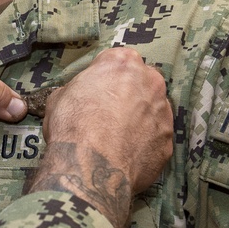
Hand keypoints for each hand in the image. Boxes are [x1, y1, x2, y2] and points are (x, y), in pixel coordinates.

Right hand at [28, 47, 172, 227]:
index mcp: (122, 62)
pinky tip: (126, 154)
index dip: (104, 77)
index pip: (117, 60)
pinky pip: (156, 137)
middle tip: (108, 113)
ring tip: (118, 138)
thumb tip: (81, 97)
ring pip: (153, 109)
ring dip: (139, 118)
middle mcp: (150, 81)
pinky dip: (145, 143)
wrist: (91, 167)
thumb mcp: (59, 97)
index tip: (95, 90)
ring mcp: (164, 112)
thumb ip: (78, 89)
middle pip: (142, 82)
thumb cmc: (71, 125)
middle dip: (129, 94)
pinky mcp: (169, 141)